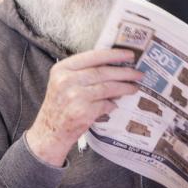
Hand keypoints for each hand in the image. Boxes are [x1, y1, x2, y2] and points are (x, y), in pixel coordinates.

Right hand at [26, 48, 142, 165]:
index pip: (93, 56)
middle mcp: (67, 80)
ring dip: (124, 88)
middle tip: (138, 73)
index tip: (129, 54)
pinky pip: (105, 104)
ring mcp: (74, 96)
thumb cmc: (59, 105)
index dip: (113, 54)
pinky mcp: (82, 112)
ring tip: (134, 87)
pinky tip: (116, 104)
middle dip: (124, 72)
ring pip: (107, 88)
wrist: (49, 132)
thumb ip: (83, 72)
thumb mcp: (63, 82)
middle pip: (102, 72)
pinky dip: (112, 104)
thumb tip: (114, 67)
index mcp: (62, 68)